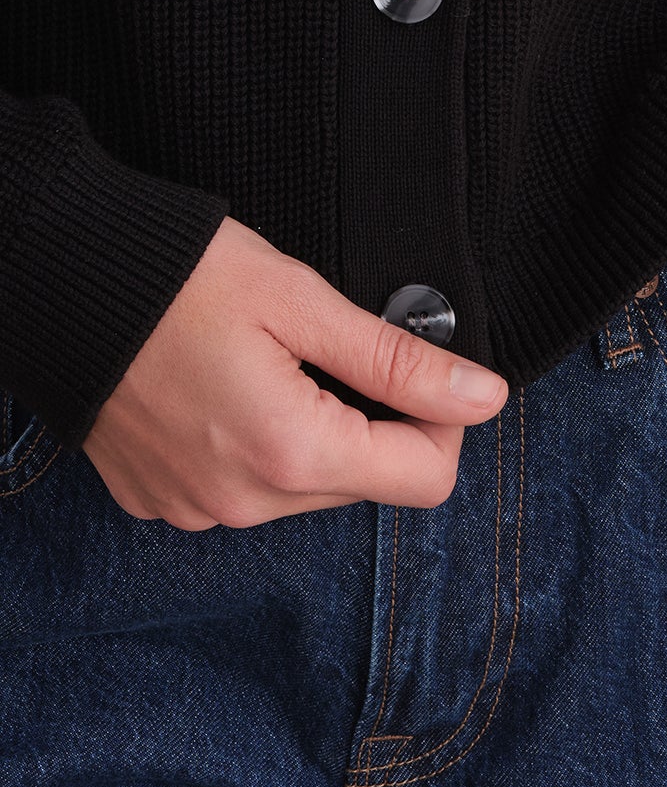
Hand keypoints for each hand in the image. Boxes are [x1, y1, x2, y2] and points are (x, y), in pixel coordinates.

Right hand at [82, 217, 507, 530]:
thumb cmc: (183, 277)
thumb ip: (398, 361)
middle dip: (377, 419)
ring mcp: (198, 509)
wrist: (63, 279)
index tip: (421, 363)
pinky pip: (247, 487)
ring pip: (308, 487)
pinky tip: (232, 384)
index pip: (425, 478)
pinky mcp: (164, 501)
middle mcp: (245, 503)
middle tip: (338, 344)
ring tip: (276, 358)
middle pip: (366, 482)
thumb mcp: (304, 302)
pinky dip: (259, 442)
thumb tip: (483, 397)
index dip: (444, 419)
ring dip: (317, 430)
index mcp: (290, 453)